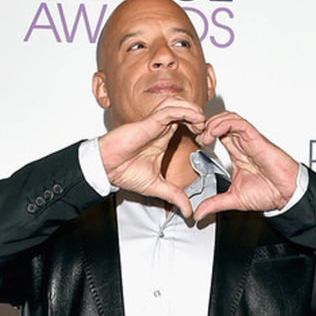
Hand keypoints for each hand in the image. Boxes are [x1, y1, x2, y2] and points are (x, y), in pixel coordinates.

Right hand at [98, 97, 205, 217]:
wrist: (107, 170)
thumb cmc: (125, 173)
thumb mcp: (158, 187)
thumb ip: (175, 196)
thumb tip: (188, 211)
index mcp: (163, 138)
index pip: (186, 123)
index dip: (199, 128)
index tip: (207, 140)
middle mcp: (160, 128)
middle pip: (185, 110)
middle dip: (200, 116)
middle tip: (208, 129)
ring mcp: (155, 123)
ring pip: (178, 104)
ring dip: (194, 110)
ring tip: (202, 122)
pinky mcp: (149, 122)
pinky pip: (170, 109)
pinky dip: (184, 110)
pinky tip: (194, 118)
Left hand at [193, 112, 298, 221]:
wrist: (286, 195)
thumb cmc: (269, 193)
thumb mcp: (233, 199)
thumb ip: (215, 204)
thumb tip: (198, 213)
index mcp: (237, 154)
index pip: (218, 134)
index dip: (205, 134)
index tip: (196, 142)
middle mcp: (243, 145)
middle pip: (222, 121)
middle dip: (206, 125)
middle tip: (197, 135)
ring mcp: (249, 141)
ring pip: (229, 118)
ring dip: (213, 122)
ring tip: (204, 134)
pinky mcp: (256, 140)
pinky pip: (239, 124)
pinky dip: (224, 123)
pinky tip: (214, 132)